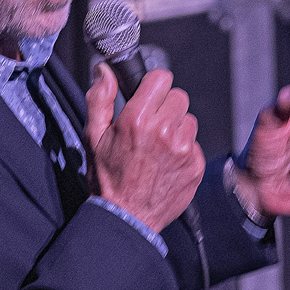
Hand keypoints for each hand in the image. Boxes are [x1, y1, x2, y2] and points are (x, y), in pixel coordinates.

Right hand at [84, 63, 204, 231]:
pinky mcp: (195, 164)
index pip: (161, 78)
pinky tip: (167, 162)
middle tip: (151, 126)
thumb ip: (100, 98)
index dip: (153, 86)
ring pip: (189, 119)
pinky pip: (195, 143)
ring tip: (158, 146)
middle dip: (165, 107)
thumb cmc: (108, 178)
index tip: (148, 97)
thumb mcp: (93, 137)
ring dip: (177, 128)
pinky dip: (184, 149)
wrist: (126, 218)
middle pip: (178, 96)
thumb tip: (105, 71)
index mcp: (137, 120)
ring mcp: (183, 149)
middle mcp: (163, 131)